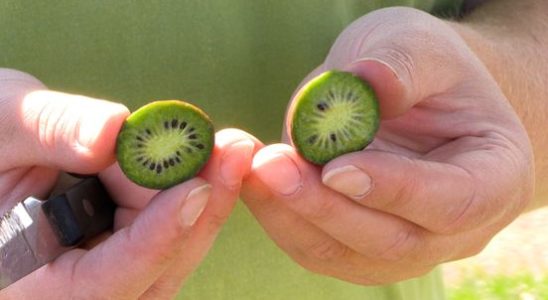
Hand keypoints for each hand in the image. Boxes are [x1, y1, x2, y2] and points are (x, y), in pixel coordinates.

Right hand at [0, 68, 257, 298]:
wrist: (0, 153)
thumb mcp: (1, 125)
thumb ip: (50, 131)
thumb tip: (114, 132)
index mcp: (27, 284)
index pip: (101, 282)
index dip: (155, 238)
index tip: (197, 189)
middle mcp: (75, 291)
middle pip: (154, 275)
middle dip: (200, 212)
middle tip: (236, 152)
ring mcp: (108, 273)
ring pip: (171, 255)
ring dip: (204, 199)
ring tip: (229, 147)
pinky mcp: (128, 249)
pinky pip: (169, 233)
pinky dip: (191, 194)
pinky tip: (211, 158)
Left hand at [241, 7, 533, 284]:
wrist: (416, 99)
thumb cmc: (426, 71)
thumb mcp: (422, 45)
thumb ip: (404, 64)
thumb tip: (371, 85)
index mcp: (495, 177)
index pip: (455, 201)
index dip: (395, 189)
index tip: (336, 166)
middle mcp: (455, 229)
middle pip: (393, 242)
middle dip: (325, 207)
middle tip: (271, 165)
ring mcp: (406, 246)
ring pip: (345, 255)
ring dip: (293, 216)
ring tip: (254, 170)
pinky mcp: (359, 247)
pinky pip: (317, 247)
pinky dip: (282, 218)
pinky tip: (256, 182)